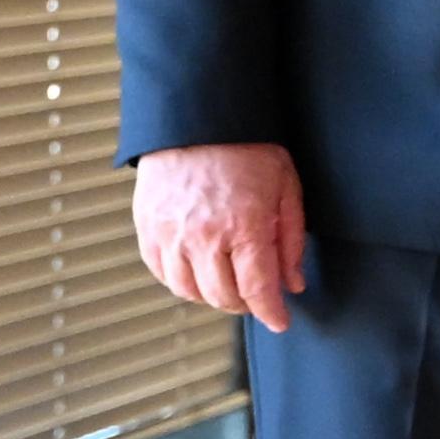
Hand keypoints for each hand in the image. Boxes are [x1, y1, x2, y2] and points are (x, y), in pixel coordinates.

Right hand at [133, 143, 308, 331]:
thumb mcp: (285, 187)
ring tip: (227, 283)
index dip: (271, 312)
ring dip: (212, 297)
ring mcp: (171, 234)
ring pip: (190, 291)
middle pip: (223, 297)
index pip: (257, 290)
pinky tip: (197, 272)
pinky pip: (161, 273)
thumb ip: (290, 239)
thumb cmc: (246, 148)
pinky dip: (180, 281)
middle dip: (245, 304)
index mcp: (244, 226)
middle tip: (255, 296)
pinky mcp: (148, 228)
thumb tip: (291, 283)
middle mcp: (204, 236)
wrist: (198, 117)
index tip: (279, 321)